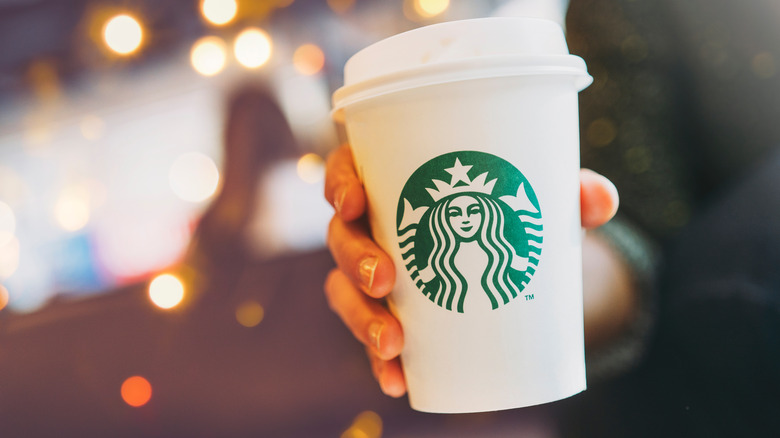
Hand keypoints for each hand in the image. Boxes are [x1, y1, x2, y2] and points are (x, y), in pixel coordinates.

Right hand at [324, 144, 619, 397]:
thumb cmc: (510, 214)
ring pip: (346, 292)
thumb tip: (600, 199)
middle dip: (354, 260)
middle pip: (341, 237)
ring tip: (393, 342)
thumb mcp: (537, 200)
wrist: (516, 262)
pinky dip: (381, 362)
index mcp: (393, 183)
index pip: (346, 172)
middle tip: (385, 280)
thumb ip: (570, 193)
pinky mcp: (388, 316)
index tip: (356, 201)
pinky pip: (372, 338)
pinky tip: (397, 381)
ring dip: (361, 319)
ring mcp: (374, 275)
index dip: (339, 183)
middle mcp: (373, 228)